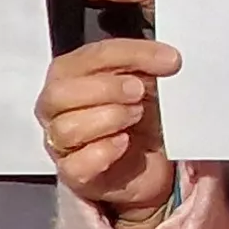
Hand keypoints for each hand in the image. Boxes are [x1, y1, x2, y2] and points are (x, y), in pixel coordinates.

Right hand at [38, 38, 178, 220]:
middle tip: (140, 91)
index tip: (169, 60)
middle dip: (107, 87)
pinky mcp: (75, 174)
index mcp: (73, 76)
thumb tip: (167, 59)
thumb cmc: (141, 118)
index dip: (131, 54)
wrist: (148, 166)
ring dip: (108, 118)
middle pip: (60, 92)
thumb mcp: (148, 86)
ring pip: (66, 128)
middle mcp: (58, 109)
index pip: (90, 57)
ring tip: (137, 116)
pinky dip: (103, 151)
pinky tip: (125, 142)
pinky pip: (76, 164)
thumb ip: (149, 68)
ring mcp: (62, 143)